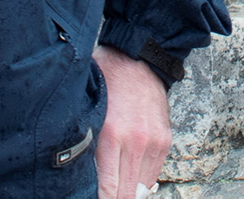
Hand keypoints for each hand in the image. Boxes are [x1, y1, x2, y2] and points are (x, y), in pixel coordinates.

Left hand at [94, 44, 170, 198]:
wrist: (138, 58)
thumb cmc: (107, 79)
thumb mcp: (88, 108)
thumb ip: (85, 140)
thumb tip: (78, 173)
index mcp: (111, 133)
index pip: (108, 189)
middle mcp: (135, 140)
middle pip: (126, 193)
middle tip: (105, 196)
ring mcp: (153, 141)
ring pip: (141, 187)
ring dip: (129, 190)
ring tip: (116, 184)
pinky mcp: (165, 139)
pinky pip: (154, 173)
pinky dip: (142, 177)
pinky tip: (130, 171)